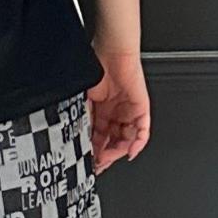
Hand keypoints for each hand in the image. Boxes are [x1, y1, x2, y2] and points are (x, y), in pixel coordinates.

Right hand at [88, 49, 149, 172]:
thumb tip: (74, 140)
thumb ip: (82, 119)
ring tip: (108, 159)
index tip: (88, 163)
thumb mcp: (83, 100)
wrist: (112, 52)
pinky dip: (137, 144)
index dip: (93, 152)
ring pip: (126, 140)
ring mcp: (129, 112)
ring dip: (117, 152)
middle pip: (112, 142)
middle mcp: (115, 114)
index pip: (98, 138)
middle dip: (104, 156)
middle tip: (97, 165)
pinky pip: (143, 132)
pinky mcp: (142, 109)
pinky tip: (130, 152)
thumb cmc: (96, 67)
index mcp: (101, 111)